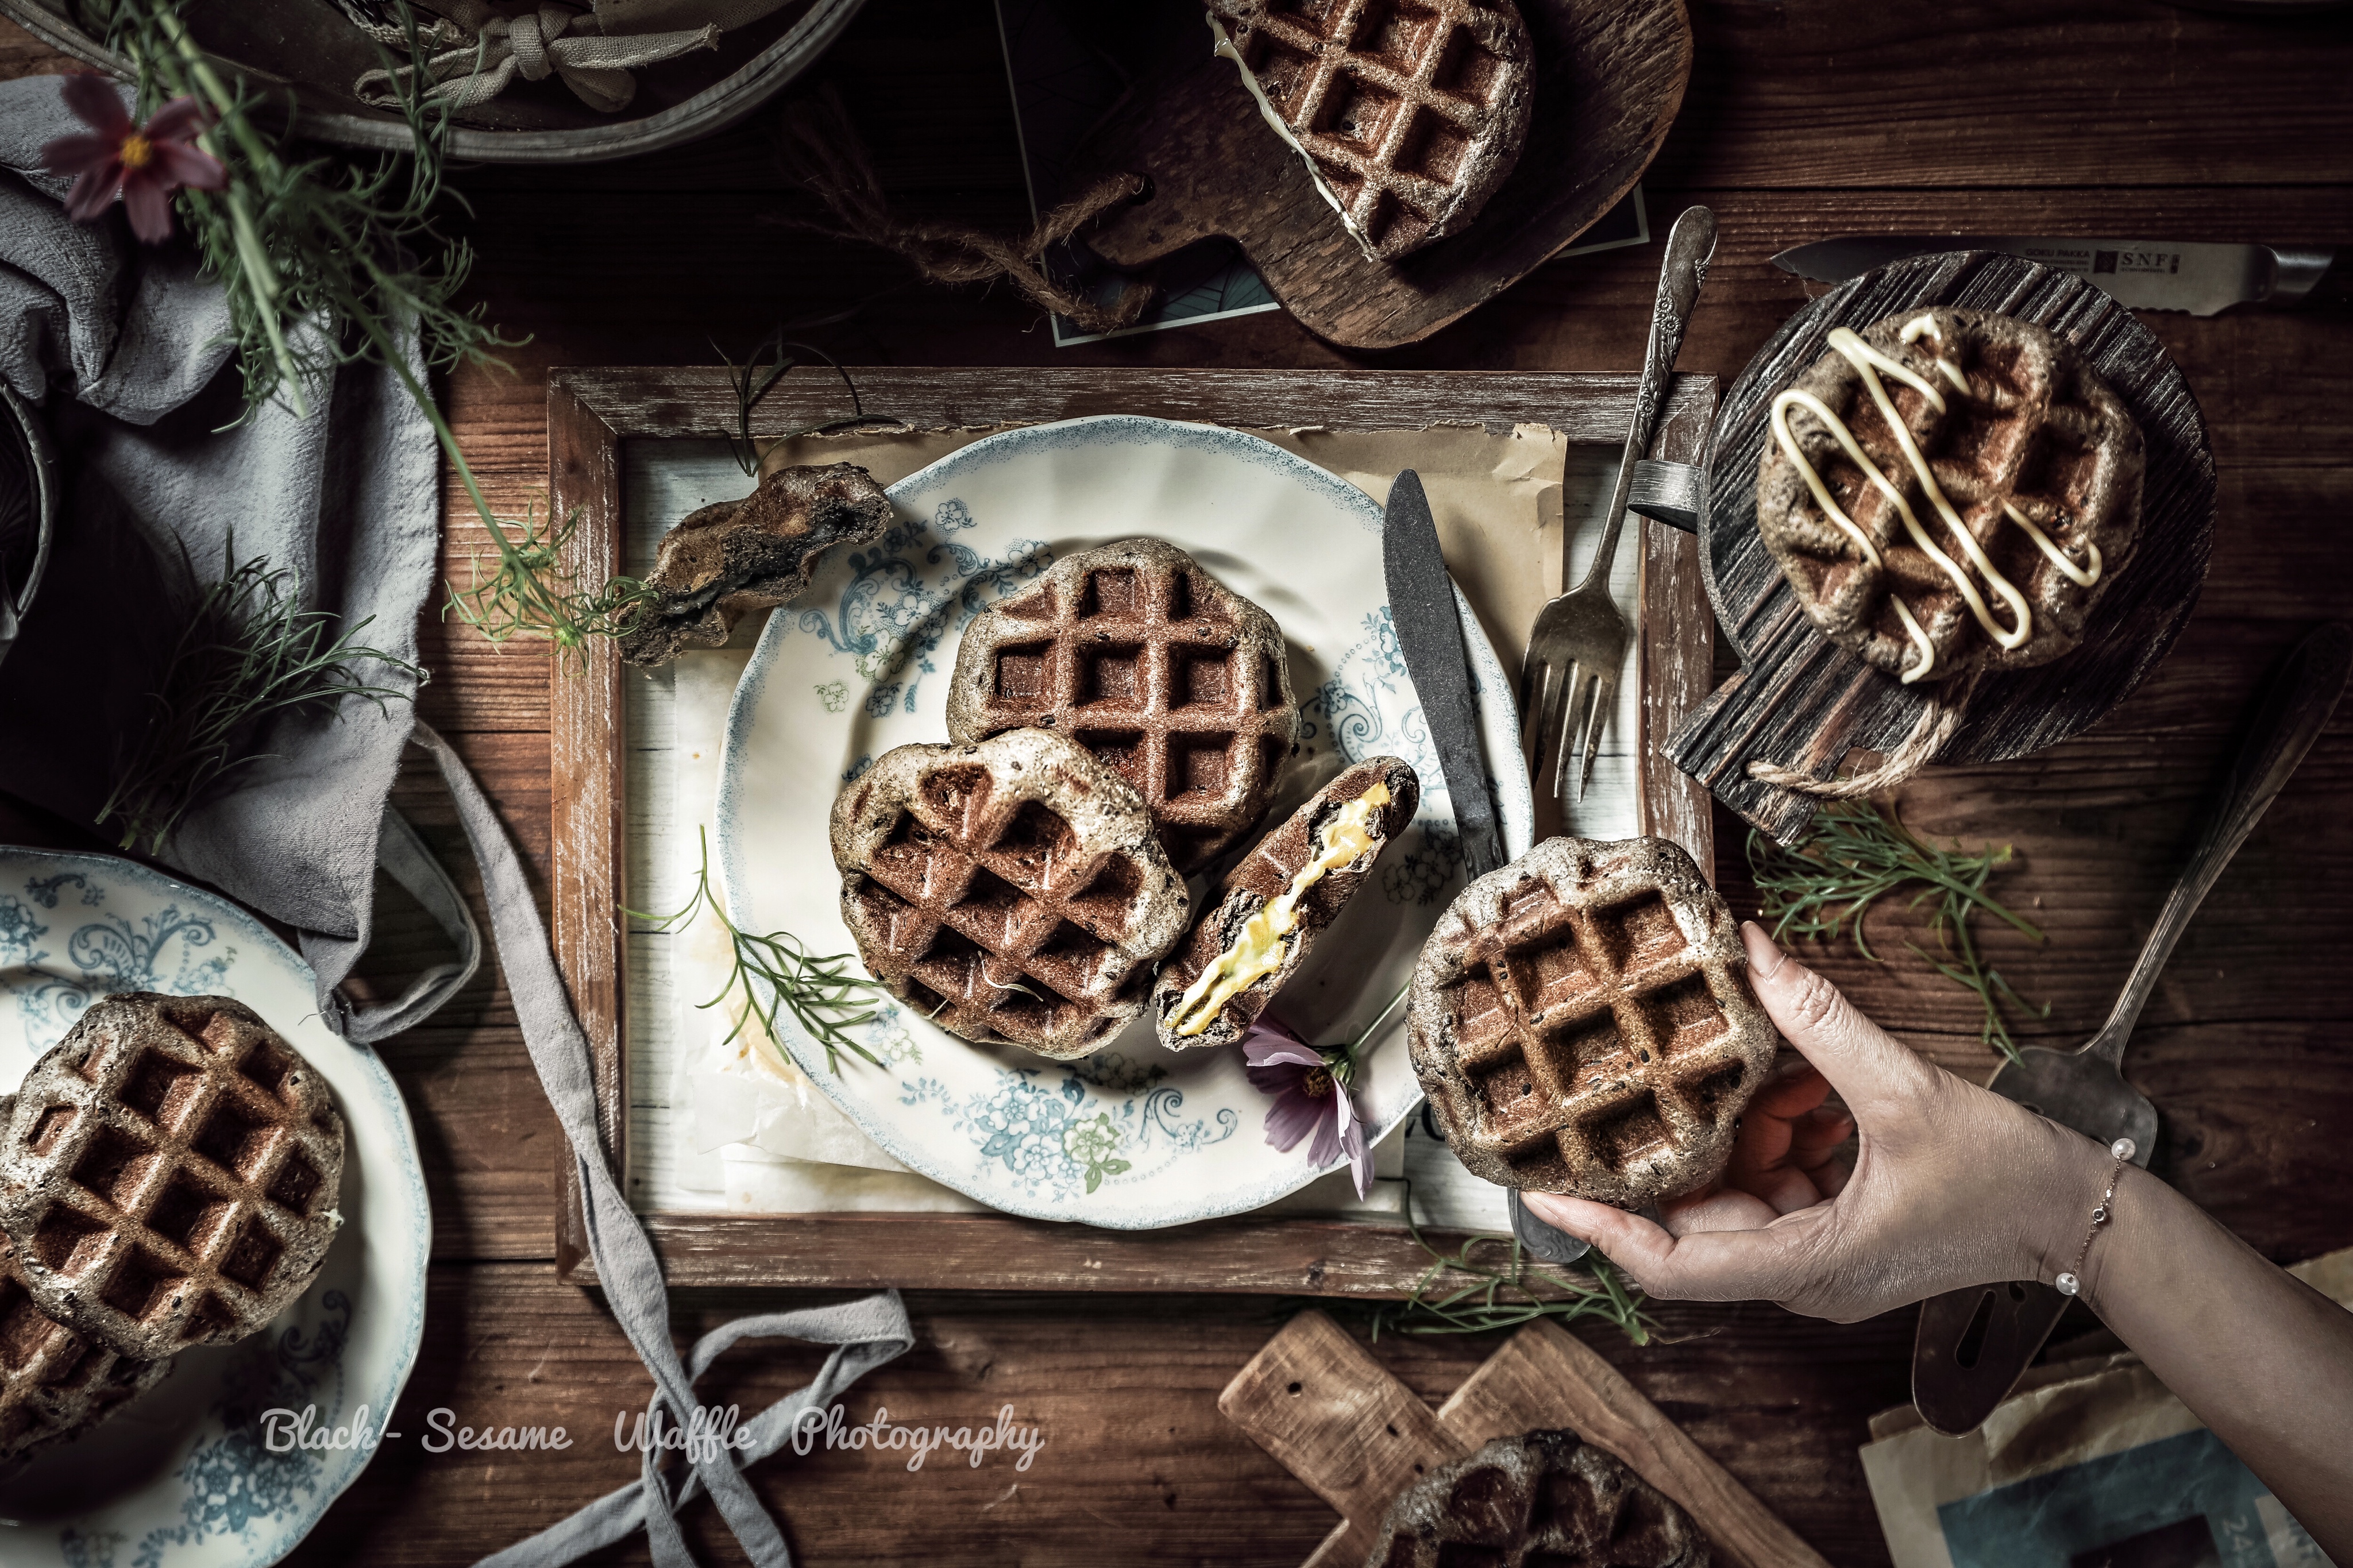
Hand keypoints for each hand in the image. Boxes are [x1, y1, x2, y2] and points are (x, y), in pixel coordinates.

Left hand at [1524, 922, 2104, 1321]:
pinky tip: (1794, 1086)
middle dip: (1665, 1152)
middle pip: (1693, 1224)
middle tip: (1612, 1092)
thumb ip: (1821, 1023)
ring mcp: (1818, 1257)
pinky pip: (1776, 1183)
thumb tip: (1753, 952)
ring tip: (1729, 1067)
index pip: (1674, 1266)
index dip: (1603, 1231)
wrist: (2081, 1214)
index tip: (1545, 1196)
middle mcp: (1801, 1274)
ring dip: (1732, 1131)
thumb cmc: (2005, 1176)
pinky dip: (1774, 1134)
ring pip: (1736, 1194)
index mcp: (1807, 1265)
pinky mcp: (1837, 1232)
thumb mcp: (1903, 1089)